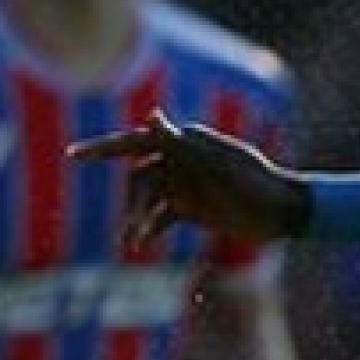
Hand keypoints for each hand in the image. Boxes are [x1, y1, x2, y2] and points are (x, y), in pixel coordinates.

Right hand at [69, 112, 309, 247]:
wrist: (285, 212)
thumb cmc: (255, 184)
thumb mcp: (217, 166)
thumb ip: (180, 145)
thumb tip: (152, 116)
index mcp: (185, 142)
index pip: (135, 141)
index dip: (103, 149)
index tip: (74, 156)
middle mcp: (180, 160)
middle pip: (139, 176)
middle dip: (131, 200)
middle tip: (133, 228)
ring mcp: (184, 183)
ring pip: (147, 198)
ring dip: (137, 217)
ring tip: (133, 242)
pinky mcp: (191, 207)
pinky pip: (160, 215)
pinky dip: (149, 227)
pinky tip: (138, 243)